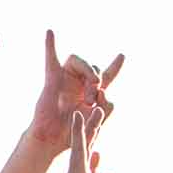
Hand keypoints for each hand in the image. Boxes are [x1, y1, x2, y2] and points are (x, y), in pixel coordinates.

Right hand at [26, 30, 122, 153]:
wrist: (54, 140)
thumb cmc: (72, 133)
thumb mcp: (98, 121)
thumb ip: (107, 106)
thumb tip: (102, 90)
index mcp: (91, 92)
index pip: (106, 75)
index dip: (115, 66)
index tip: (122, 56)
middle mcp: (78, 83)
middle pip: (95, 69)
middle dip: (97, 83)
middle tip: (92, 101)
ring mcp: (65, 79)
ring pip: (81, 62)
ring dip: (89, 72)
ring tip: (89, 91)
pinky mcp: (52, 79)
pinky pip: (51, 58)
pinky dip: (50, 45)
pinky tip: (50, 33)